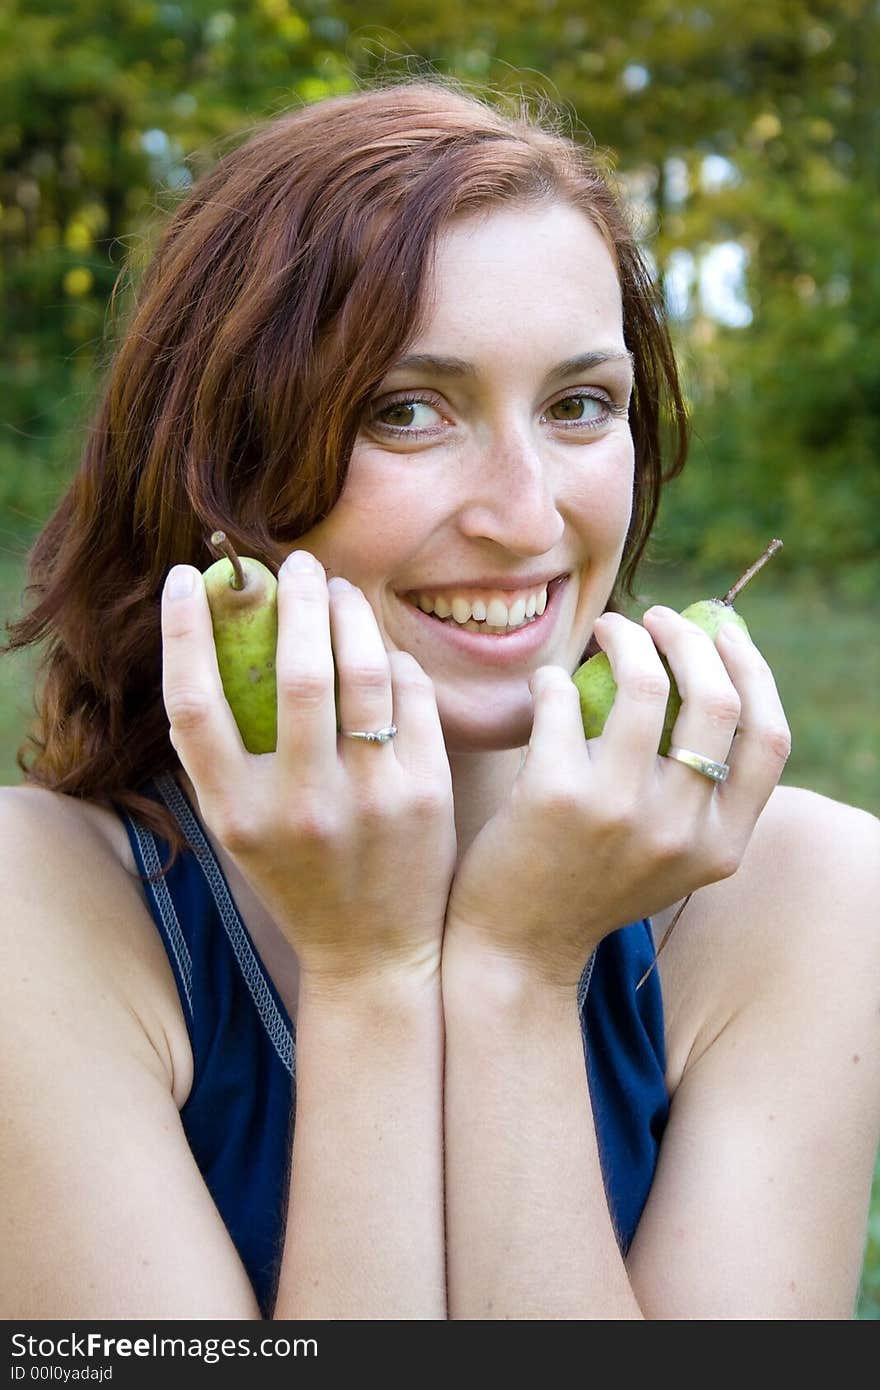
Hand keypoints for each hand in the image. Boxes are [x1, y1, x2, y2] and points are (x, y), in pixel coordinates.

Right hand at [161, 551, 456, 987]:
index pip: (193, 704)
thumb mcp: (236, 829)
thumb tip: (205, 643)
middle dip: (295, 600)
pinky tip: (382, 651)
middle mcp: (300, 805)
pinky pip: (412, 697)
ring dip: (349, 615)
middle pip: (292, 673)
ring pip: (362, 674)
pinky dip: (394, 662)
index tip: (185, 578)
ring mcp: (370, 799)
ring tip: (340, 591)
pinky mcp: (427, 794)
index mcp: (236, 813)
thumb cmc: (296, 878)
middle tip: (297, 564)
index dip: (183, 631)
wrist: (374, 954)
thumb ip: (218, 755)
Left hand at [443, 607, 791, 990]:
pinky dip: (553, 679)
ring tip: (606, 629)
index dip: (754, 673)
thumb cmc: (588, 885)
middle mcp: (681, 830)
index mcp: (721, 844)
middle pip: (717, 699)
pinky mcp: (556, 796)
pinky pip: (563, 700)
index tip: (725, 634)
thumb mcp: (666, 854)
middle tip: (657, 619)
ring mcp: (620, 812)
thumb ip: (695, 791)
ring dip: (625, 637)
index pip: (770, 740)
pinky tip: (545, 684)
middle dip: (691, 638)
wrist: (514, 948)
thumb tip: (708, 673)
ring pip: (645, 683)